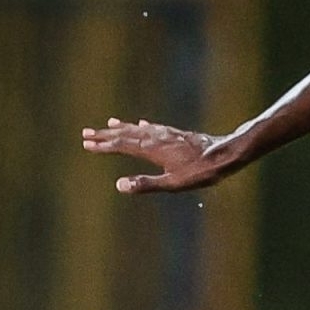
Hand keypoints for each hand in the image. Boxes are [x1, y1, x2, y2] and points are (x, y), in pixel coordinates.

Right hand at [81, 118, 223, 193]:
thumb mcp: (172, 183)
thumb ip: (146, 184)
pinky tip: (141, 125)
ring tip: (109, 123)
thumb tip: (119, 185)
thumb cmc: (199, 172)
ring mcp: (165, 133)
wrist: (223, 154)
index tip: (87, 144)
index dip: (103, 145)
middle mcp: (155, 137)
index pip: (121, 145)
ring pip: (138, 129)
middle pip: (125, 134)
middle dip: (106, 134)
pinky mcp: (175, 134)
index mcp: (151, 149)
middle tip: (86, 133)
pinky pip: (153, 128)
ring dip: (122, 128)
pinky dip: (142, 127)